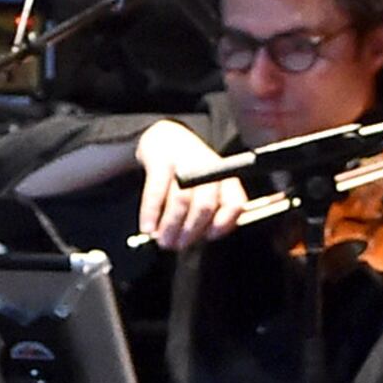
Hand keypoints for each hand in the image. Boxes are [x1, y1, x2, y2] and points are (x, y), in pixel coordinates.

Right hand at [136, 121, 248, 249]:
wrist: (164, 138)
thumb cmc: (187, 172)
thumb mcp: (206, 187)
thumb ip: (209, 213)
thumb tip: (196, 241)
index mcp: (225, 177)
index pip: (234, 203)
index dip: (224, 224)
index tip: (208, 237)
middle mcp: (208, 167)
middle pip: (206, 205)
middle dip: (191, 231)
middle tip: (178, 245)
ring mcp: (185, 161)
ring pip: (181, 199)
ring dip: (170, 225)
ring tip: (162, 239)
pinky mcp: (161, 159)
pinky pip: (156, 190)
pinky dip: (151, 213)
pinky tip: (147, 227)